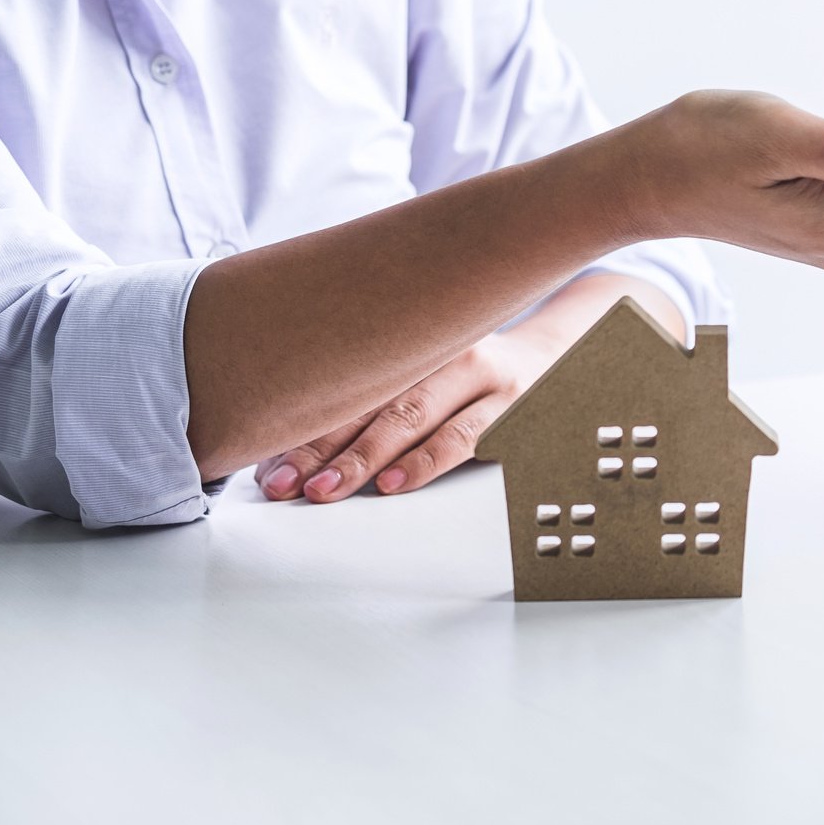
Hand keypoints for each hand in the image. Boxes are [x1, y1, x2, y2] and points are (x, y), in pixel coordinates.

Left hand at [258, 327, 556, 502]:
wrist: (557, 354)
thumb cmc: (469, 373)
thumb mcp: (422, 365)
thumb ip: (370, 394)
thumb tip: (287, 455)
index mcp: (409, 335)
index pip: (343, 383)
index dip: (299, 426)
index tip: (265, 465)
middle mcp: (441, 349)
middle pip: (369, 400)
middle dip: (319, 447)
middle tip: (284, 485)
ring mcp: (480, 376)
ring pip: (411, 417)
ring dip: (363, 457)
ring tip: (326, 489)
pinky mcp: (513, 407)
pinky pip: (464, 436)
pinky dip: (425, 461)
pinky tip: (396, 482)